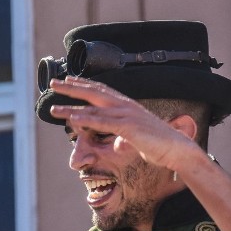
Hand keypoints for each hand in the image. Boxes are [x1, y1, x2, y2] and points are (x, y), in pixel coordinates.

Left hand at [49, 76, 197, 171]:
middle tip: (53, 83)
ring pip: (93, 109)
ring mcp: (126, 115)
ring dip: (71, 108)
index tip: (68, 80)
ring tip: (53, 108)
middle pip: (93, 92)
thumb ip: (124, 135)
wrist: (177, 150)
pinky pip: (102, 122)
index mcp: (127, 106)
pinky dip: (86, 120)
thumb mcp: (136, 137)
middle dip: (71, 87)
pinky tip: (72, 119)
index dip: (84, 84)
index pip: (101, 90)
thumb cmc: (158, 145)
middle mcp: (125, 106)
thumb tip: (118, 141)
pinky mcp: (128, 128)